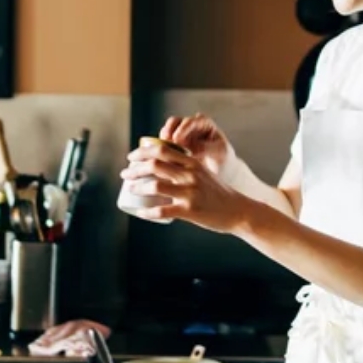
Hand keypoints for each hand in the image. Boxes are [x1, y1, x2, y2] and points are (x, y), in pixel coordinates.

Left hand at [122, 139, 251, 233]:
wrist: (237, 210)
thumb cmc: (217, 192)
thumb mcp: (203, 172)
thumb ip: (186, 166)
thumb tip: (160, 166)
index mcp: (192, 162)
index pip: (162, 150)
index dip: (142, 151)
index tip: (131, 157)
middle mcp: (190, 175)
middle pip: (154, 165)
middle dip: (135, 168)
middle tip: (125, 173)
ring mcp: (190, 193)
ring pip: (155, 186)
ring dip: (138, 187)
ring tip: (130, 188)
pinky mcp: (190, 211)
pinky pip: (162, 211)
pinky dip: (147, 212)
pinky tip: (140, 212)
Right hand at [159, 113, 235, 175]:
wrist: (222, 171)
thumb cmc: (223, 159)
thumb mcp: (219, 153)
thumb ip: (205, 148)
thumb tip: (189, 148)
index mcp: (204, 123)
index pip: (192, 121)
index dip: (183, 129)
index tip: (177, 140)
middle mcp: (190, 126)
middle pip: (175, 122)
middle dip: (169, 131)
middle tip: (166, 142)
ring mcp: (180, 135)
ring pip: (166, 132)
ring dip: (162, 140)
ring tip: (160, 151)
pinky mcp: (173, 146)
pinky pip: (163, 144)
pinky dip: (160, 149)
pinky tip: (160, 158)